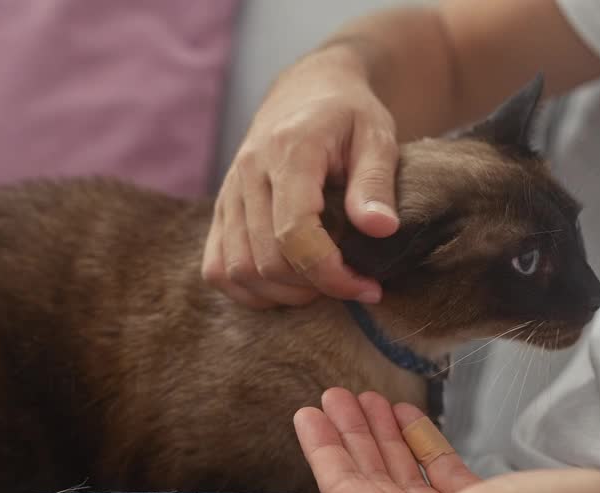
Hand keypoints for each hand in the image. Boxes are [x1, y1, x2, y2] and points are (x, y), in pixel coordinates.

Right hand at [202, 47, 399, 308]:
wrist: (308, 91)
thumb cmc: (349, 115)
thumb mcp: (378, 137)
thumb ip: (377, 182)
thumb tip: (381, 229)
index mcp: (289, 151)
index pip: (295, 233)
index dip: (331, 274)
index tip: (368, 288)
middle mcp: (248, 172)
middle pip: (266, 260)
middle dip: (314, 288)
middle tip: (353, 285)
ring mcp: (228, 193)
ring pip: (238, 270)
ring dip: (283, 294)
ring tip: (322, 285)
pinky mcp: (221, 210)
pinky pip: (217, 269)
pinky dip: (249, 291)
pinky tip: (286, 286)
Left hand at [293, 388, 599, 492]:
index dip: (327, 454)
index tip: (307, 409)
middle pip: (375, 484)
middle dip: (352, 438)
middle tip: (332, 391)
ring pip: (407, 477)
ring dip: (385, 437)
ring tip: (365, 395)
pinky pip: (442, 476)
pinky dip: (424, 444)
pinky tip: (412, 417)